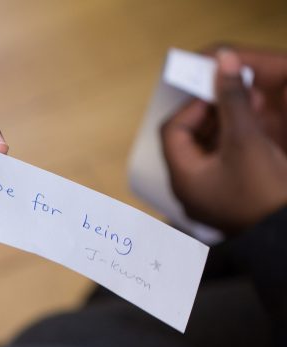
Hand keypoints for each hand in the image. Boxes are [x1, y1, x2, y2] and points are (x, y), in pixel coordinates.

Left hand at [162, 49, 286, 235]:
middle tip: (238, 93)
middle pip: (189, 140)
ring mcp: (210, 196)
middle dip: (213, 112)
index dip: (193, 106)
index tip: (219, 90)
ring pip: (209, 150)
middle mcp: (190, 188)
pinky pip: (225, 162)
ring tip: (252, 105)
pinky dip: (237, 142)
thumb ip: (232, 99)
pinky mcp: (230, 198)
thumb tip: (223, 59)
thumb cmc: (264, 191)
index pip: (172, 131)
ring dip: (227, 124)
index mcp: (183, 177)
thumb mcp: (246, 139)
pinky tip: (258, 129)